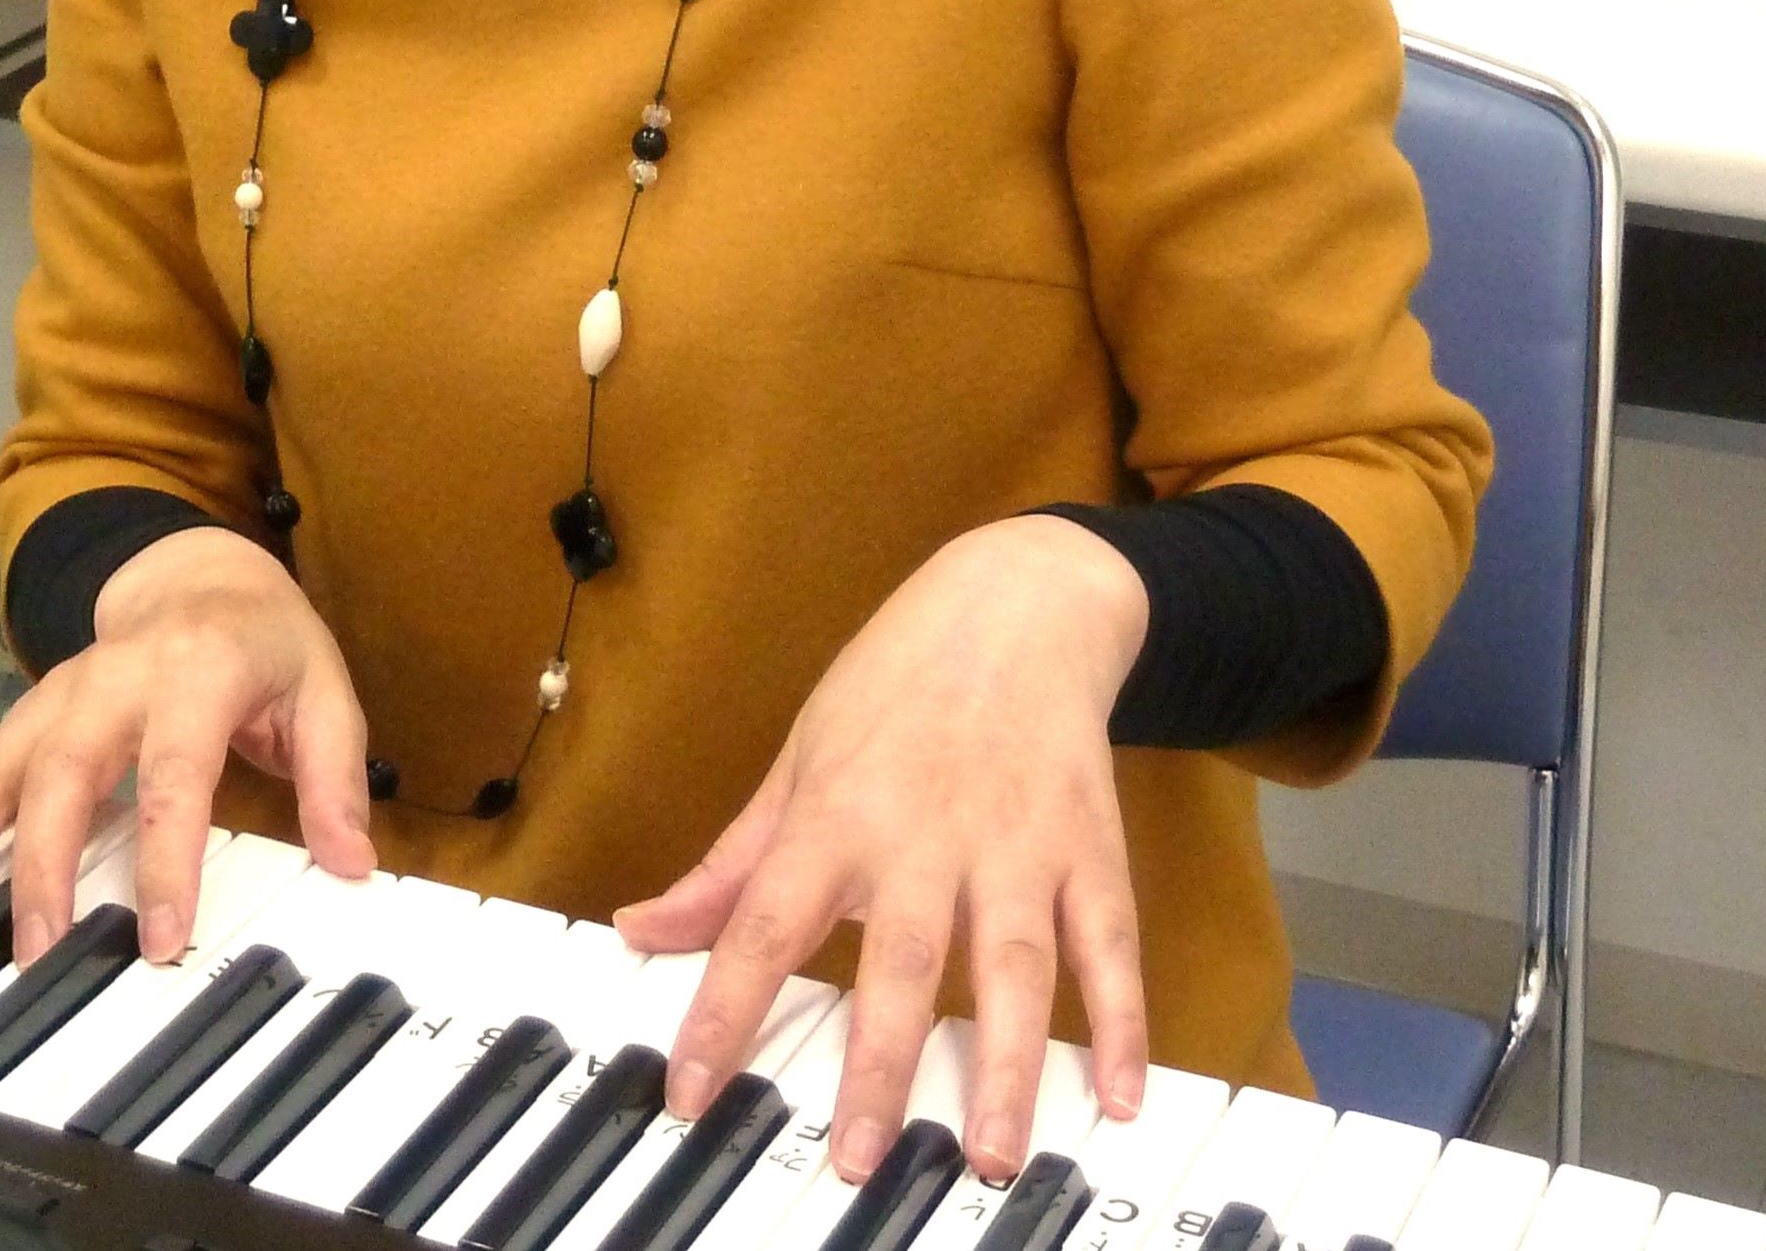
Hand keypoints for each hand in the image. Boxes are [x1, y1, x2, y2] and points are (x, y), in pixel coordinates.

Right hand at [0, 523, 373, 964]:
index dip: (164, 860)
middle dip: (45, 863)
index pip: (175, 774)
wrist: (201, 572)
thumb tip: (352, 863)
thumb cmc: (265, 642)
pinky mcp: (27, 716)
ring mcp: (57, 696)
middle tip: (37, 949)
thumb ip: (334, 780)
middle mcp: (112, 679)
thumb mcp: (323, 693)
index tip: (158, 937)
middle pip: (65, 771)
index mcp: (195, 673)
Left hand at [616, 516, 1151, 1181]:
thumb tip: (642, 928)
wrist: (1017, 604)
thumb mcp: (798, 761)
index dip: (722, 1009)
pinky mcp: (1088, 847)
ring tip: (996, 1154)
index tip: (690, 1092)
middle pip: (900, 961)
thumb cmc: (894, 684)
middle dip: (878, 1065)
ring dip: (1009, 1065)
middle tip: (860, 1160)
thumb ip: (729, 864)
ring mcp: (1016, 844)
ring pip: (1014, 966)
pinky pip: (1110, 944)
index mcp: (837, 815)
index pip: (764, 923)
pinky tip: (1120, 1091)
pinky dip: (1123, 1020)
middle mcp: (925, 834)